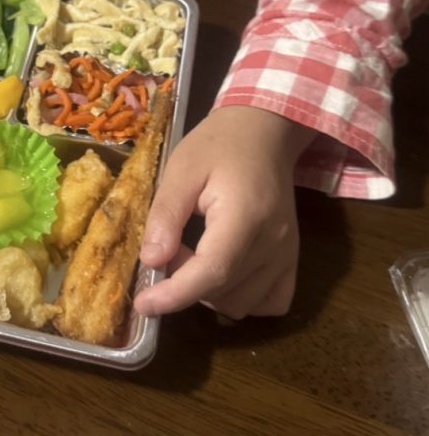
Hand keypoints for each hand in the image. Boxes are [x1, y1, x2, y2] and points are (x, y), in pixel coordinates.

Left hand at [133, 106, 313, 319]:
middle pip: (224, 291)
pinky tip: (222, 274)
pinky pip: (270, 302)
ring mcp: (288, 254)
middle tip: (169, 247)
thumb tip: (151, 261)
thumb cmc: (218, 144)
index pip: (213, 271)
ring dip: (209, 292)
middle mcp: (274, 243)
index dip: (175, 294)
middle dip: (185, 283)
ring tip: (194, 253)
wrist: (263, 131)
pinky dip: (241, 299)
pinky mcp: (292, 259)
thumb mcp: (182, 168)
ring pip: (243, 304)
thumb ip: (166, 214)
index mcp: (245, 216)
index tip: (144, 304)